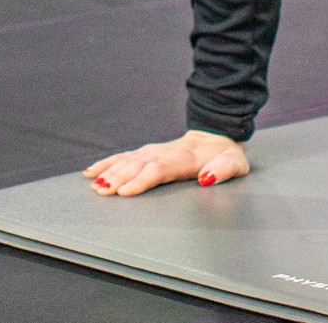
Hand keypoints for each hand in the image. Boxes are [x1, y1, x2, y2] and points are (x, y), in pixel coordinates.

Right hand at [84, 129, 250, 197]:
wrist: (216, 136)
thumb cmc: (226, 156)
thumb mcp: (234, 164)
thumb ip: (223, 170)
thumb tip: (206, 178)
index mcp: (183, 159)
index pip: (158, 169)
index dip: (141, 180)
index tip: (125, 191)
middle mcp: (163, 153)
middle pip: (137, 165)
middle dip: (118, 178)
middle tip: (101, 191)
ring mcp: (153, 152)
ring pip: (127, 161)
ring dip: (110, 172)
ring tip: (93, 184)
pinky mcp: (147, 154)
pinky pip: (124, 157)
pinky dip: (107, 163)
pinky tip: (92, 171)